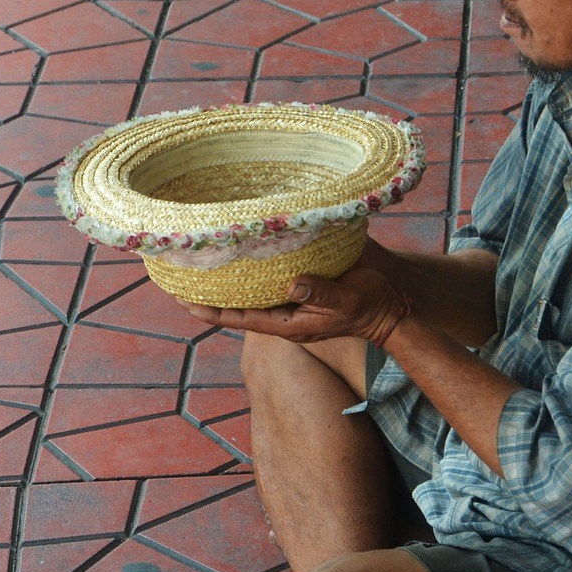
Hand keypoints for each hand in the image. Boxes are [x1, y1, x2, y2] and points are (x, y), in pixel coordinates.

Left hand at [178, 268, 407, 343]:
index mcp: (289, 323)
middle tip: (180, 279)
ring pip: (252, 291)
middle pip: (239, 306)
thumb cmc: (369, 304)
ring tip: (199, 263)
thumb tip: (291, 284)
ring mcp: (292, 297)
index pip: (242, 319)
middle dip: (211, 295)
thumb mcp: (346, 300)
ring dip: (228, 280)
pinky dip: (251, 266)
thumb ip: (320, 293)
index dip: (213, 312)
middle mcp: (285, 311)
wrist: (390, 301)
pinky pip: (269, 276)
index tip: (184, 303)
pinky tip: (238, 249)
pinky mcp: (302, 281)